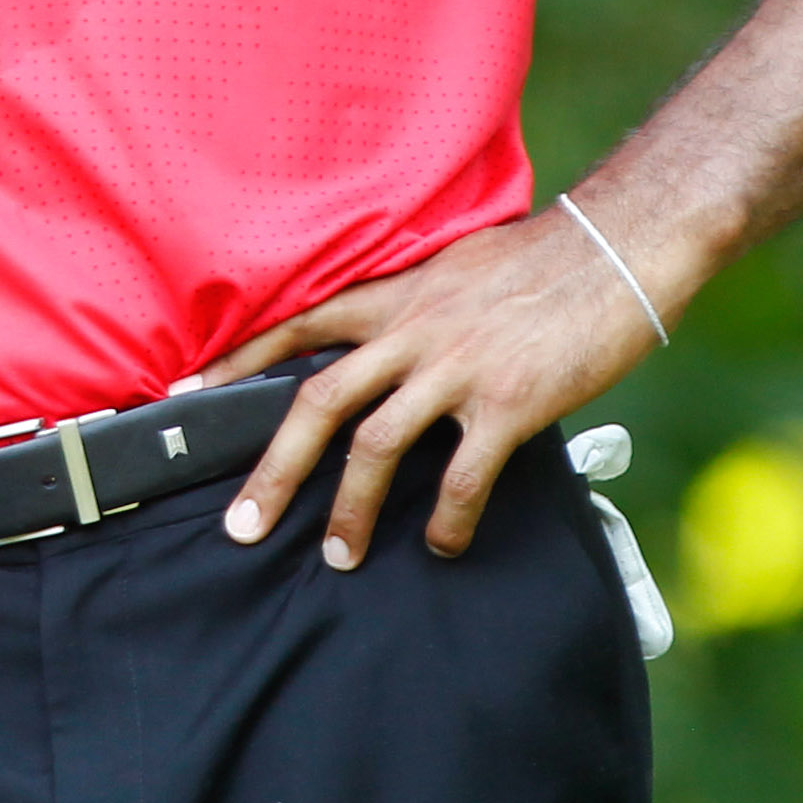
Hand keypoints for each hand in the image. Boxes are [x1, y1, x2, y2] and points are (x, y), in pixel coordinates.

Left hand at [196, 203, 675, 567]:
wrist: (616, 248)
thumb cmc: (538, 260)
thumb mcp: (450, 268)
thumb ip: (408, 307)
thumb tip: (381, 344)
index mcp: (392, 297)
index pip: (293, 327)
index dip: (237, 363)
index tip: (186, 397)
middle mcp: (411, 332)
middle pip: (316, 403)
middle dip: (274, 471)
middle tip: (243, 524)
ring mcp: (456, 369)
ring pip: (376, 447)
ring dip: (351, 510)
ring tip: (338, 555)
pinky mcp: (508, 402)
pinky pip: (463, 477)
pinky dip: (447, 520)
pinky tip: (442, 544)